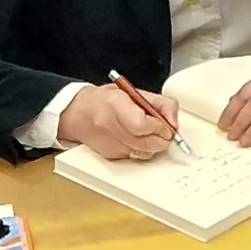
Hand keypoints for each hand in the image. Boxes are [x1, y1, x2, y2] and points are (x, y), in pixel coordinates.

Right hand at [58, 82, 176, 159]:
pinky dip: (142, 150)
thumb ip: (159, 104)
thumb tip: (174, 122)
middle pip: (146, 143)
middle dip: (162, 139)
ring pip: (144, 153)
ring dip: (154, 146)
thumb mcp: (133, 92)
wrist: (76, 114)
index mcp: (116, 104)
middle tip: (166, 133)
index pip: (143, 124)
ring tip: (152, 134)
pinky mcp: (110, 156)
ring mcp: (109, 143)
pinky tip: (137, 139)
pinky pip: (136, 157)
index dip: (160, 127)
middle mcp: (110, 125)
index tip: (167, 125)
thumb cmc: (104, 100)